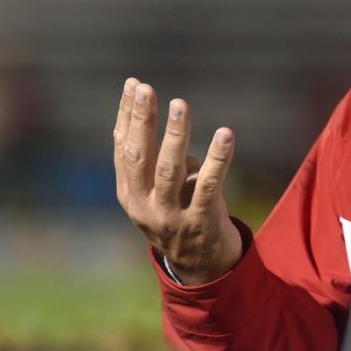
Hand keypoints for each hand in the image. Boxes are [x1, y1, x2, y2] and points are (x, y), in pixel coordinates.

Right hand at [113, 77, 242, 284]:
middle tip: (147, 88)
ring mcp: (170, 216)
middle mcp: (144, 205)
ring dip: (174, 135)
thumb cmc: (180, 213)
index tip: (133, 83)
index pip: (124, 147)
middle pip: (140, 156)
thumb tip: (156, 116)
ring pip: (169, 170)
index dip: (127, 115)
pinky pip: (209, 186)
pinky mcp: (200, 222)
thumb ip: (155, 159)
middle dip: (142, 120)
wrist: (201, 266)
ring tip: (179, 104)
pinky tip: (226, 134)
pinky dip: (218, 159)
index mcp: (129, 193)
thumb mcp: (157, 190)